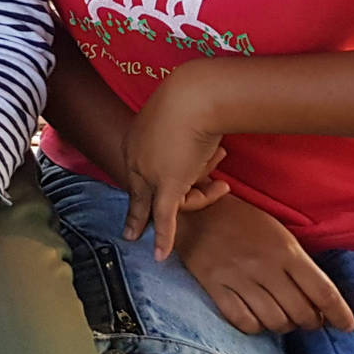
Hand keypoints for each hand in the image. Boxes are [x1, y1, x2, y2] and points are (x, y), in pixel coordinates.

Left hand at [123, 69, 230, 258]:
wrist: (196, 96)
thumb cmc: (194, 100)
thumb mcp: (178, 119)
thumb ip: (177, 136)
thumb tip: (193, 138)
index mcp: (133, 142)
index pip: (140, 176)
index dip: (149, 187)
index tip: (142, 204)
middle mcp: (135, 160)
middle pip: (150, 192)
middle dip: (168, 199)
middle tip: (165, 210)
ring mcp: (149, 174)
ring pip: (170, 202)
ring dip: (201, 193)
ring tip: (220, 167)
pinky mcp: (167, 185)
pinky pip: (164, 218)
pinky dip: (163, 238)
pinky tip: (160, 256)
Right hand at [174, 196, 353, 336]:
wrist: (195, 209)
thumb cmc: (243, 221)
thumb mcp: (279, 233)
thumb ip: (299, 264)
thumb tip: (320, 301)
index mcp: (286, 250)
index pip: (324, 292)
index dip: (340, 314)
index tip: (346, 326)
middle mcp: (265, 267)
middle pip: (302, 313)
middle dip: (311, 322)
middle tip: (308, 319)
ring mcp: (238, 278)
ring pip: (275, 321)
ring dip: (284, 325)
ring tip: (282, 317)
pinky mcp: (214, 286)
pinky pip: (243, 321)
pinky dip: (255, 326)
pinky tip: (257, 318)